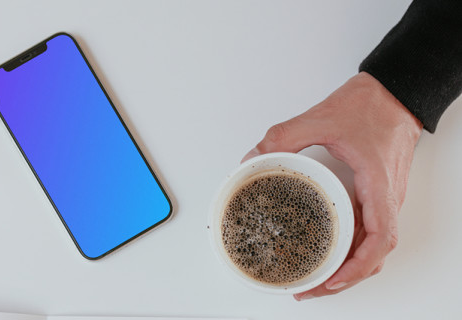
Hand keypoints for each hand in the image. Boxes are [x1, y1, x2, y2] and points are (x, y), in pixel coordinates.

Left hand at [242, 72, 422, 299]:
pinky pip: (369, 230)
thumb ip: (284, 136)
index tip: (332, 279)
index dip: (357, 266)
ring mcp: (384, 198)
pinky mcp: (378, 194)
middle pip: (375, 254)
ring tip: (318, 278)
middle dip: (345, 278)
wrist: (394, 93)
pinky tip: (330, 250)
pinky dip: (352, 248)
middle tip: (311, 287)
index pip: (380, 238)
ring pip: (373, 246)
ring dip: (349, 267)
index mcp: (379, 184)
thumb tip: (254, 157)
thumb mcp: (321, 118)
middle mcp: (387, 197)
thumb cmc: (370, 105)